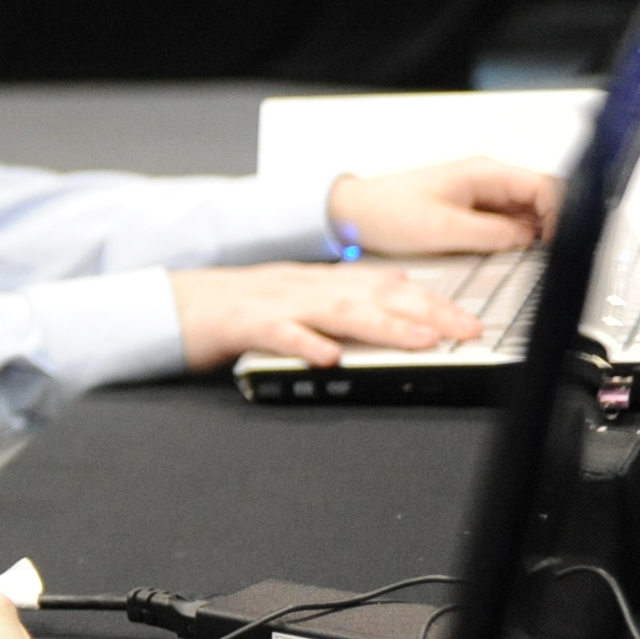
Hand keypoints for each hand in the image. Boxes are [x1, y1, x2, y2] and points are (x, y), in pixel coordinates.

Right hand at [169, 260, 479, 368]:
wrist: (170, 304)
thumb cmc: (231, 310)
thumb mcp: (294, 302)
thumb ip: (339, 306)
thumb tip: (392, 311)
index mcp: (319, 282)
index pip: (387, 284)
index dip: (433, 301)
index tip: (469, 321)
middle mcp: (304, 287)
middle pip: (375, 293)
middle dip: (427, 312)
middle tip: (467, 331)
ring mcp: (274, 303)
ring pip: (338, 310)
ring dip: (384, 325)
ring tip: (422, 341)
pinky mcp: (242, 325)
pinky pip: (278, 333)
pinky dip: (305, 343)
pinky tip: (328, 356)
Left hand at [326, 157, 557, 255]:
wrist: (351, 214)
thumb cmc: (387, 212)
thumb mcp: (443, 229)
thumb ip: (492, 234)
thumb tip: (528, 239)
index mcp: (485, 172)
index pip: (545, 186)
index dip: (562, 214)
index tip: (559, 243)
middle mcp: (487, 179)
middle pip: (541, 198)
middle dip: (552, 225)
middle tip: (550, 256)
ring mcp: (480, 194)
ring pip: (526, 212)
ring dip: (534, 234)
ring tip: (530, 259)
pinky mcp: (470, 210)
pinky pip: (505, 222)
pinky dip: (514, 238)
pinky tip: (509, 254)